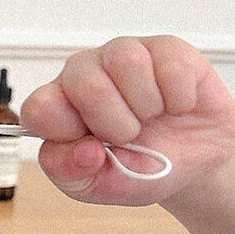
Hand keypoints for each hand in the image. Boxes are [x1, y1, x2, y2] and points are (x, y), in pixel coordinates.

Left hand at [18, 35, 234, 206]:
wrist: (195, 164)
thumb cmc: (140, 168)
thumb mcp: (99, 185)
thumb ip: (72, 173)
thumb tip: (84, 150)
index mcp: (59, 107)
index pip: (39, 107)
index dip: (65, 131)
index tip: (92, 150)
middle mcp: (84, 74)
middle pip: (86, 85)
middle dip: (116, 124)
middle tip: (130, 136)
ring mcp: (123, 55)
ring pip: (127, 62)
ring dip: (148, 106)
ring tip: (153, 118)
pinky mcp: (165, 48)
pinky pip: (170, 66)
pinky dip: (179, 99)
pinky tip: (176, 106)